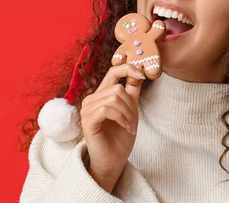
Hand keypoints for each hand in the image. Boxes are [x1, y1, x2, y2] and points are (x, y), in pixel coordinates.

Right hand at [80, 64, 145, 191]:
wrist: (114, 160)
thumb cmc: (121, 136)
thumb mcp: (131, 110)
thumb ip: (132, 91)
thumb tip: (139, 73)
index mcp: (102, 94)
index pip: (113, 71)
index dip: (128, 69)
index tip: (142, 76)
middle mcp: (91, 99)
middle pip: (117, 89)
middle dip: (131, 105)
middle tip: (133, 121)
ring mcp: (86, 110)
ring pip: (113, 99)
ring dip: (127, 114)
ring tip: (129, 126)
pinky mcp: (87, 121)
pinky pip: (106, 110)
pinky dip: (120, 118)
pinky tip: (125, 127)